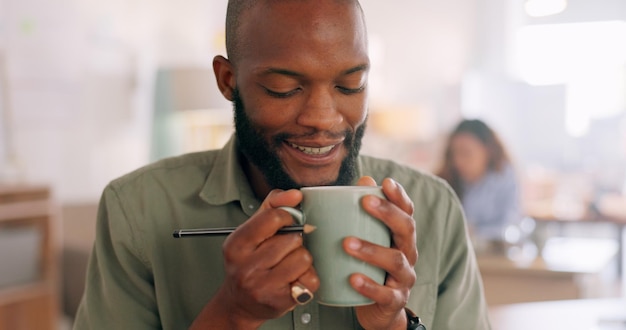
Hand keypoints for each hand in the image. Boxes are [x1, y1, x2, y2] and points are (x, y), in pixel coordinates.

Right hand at [191, 189, 319, 328]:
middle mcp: (246, 267)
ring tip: (289, 265)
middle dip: (294, 242)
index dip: (288, 217)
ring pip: (304, 258)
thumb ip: (271, 206)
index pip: (272, 218)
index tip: (287, 222)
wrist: (239, 303)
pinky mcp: (280, 302)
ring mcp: (262, 286)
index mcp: (236, 245)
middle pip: (292, 240)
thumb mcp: (251, 231)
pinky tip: (294, 279)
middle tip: (283, 251)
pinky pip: (311, 279)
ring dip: (302, 259)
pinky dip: (307, 277)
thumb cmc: (248, 263)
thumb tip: (295, 194)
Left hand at [346, 177, 417, 329]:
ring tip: (347, 243)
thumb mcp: (370, 240)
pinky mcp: (395, 300)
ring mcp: (404, 278)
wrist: (378, 310)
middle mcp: (408, 254)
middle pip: (406, 229)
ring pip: (395, 260)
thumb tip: (364, 180)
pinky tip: (353, 278)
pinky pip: (385, 293)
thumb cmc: (371, 268)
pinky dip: (369, 286)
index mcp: (401, 237)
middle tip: (365, 202)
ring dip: (372, 249)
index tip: (386, 182)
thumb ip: (365, 213)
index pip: (406, 212)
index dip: (399, 196)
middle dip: (387, 213)